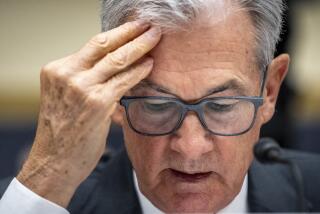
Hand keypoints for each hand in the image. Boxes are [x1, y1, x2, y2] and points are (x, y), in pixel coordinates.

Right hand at [17, 21, 160, 206]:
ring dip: (140, 47)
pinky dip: (139, 71)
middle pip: (104, 44)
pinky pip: (124, 81)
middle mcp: (66, 74)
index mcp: (57, 69)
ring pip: (116, 59)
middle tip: (149, 25)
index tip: (133, 28)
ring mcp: (80, 88)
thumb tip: (116, 65)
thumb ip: (86, 79)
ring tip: (155, 38)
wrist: (55, 161)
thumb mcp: (67, 97)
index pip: (92, 45)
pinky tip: (150, 65)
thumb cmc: (64, 131)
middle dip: (131, 32)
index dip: (116, 34)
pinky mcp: (96, 103)